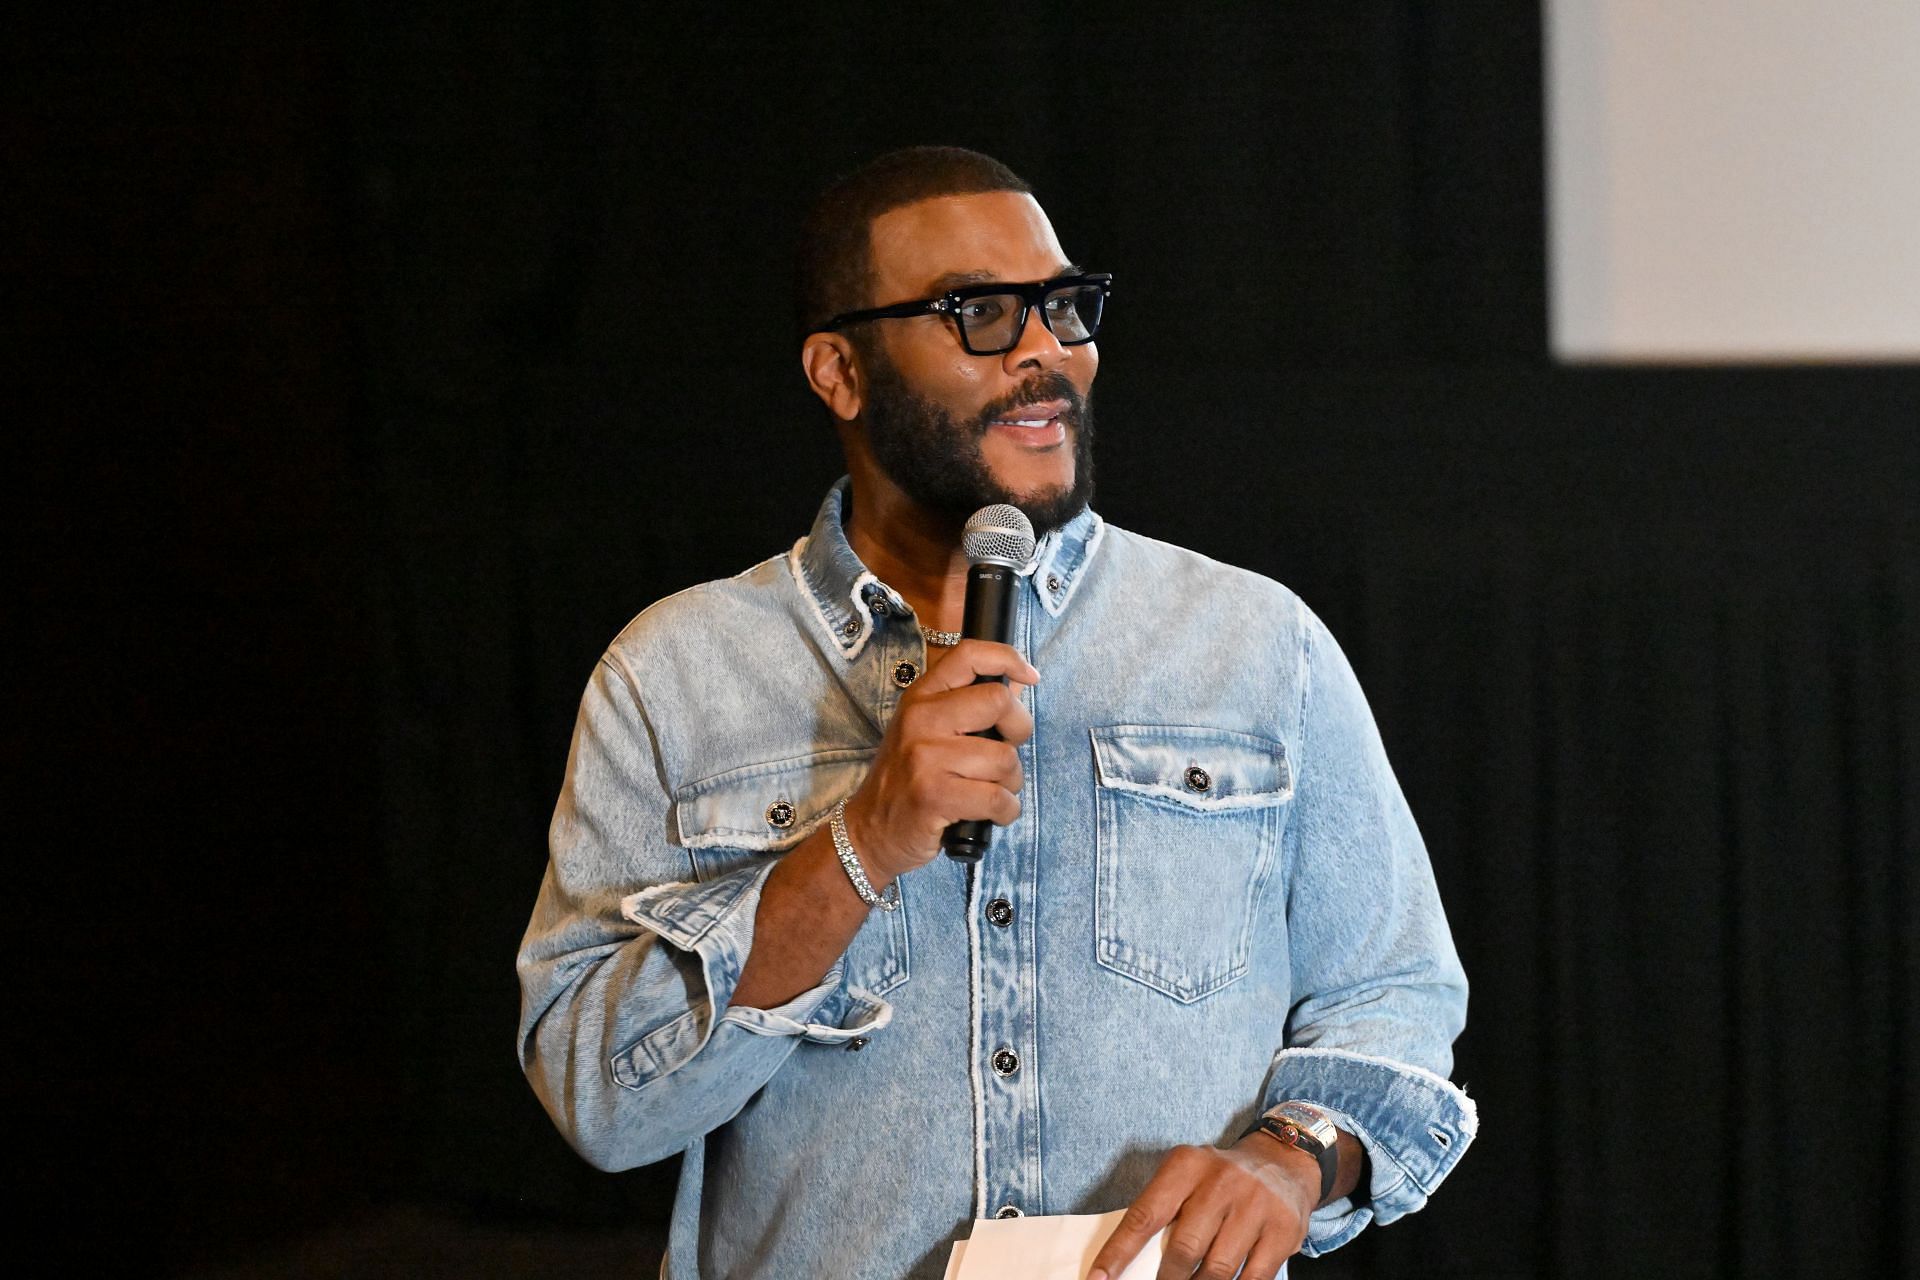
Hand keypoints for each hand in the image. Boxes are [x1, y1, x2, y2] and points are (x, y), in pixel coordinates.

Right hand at [843, 640, 1037, 882]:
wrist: (870, 831)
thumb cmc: (908, 781)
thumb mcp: (928, 733)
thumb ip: (969, 707)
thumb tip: (1019, 681)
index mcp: (921, 698)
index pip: (969, 655)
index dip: (1008, 658)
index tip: (1030, 677)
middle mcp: (921, 719)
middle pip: (999, 703)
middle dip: (1019, 731)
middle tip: (1003, 754)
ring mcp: (925, 757)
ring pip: (1005, 758)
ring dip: (1010, 783)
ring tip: (988, 792)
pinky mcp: (934, 795)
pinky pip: (998, 798)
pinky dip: (1006, 811)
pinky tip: (991, 815)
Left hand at [1088, 1139, 1317, 1279]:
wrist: (1282, 1162)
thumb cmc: (1218, 1180)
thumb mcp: (1187, 1178)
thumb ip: (1162, 1211)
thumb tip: (1131, 1263)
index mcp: (1186, 1166)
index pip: (1144, 1216)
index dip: (1117, 1253)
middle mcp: (1220, 1183)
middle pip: (1183, 1250)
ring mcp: (1255, 1206)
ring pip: (1217, 1270)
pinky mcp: (1283, 1230)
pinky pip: (1252, 1278)